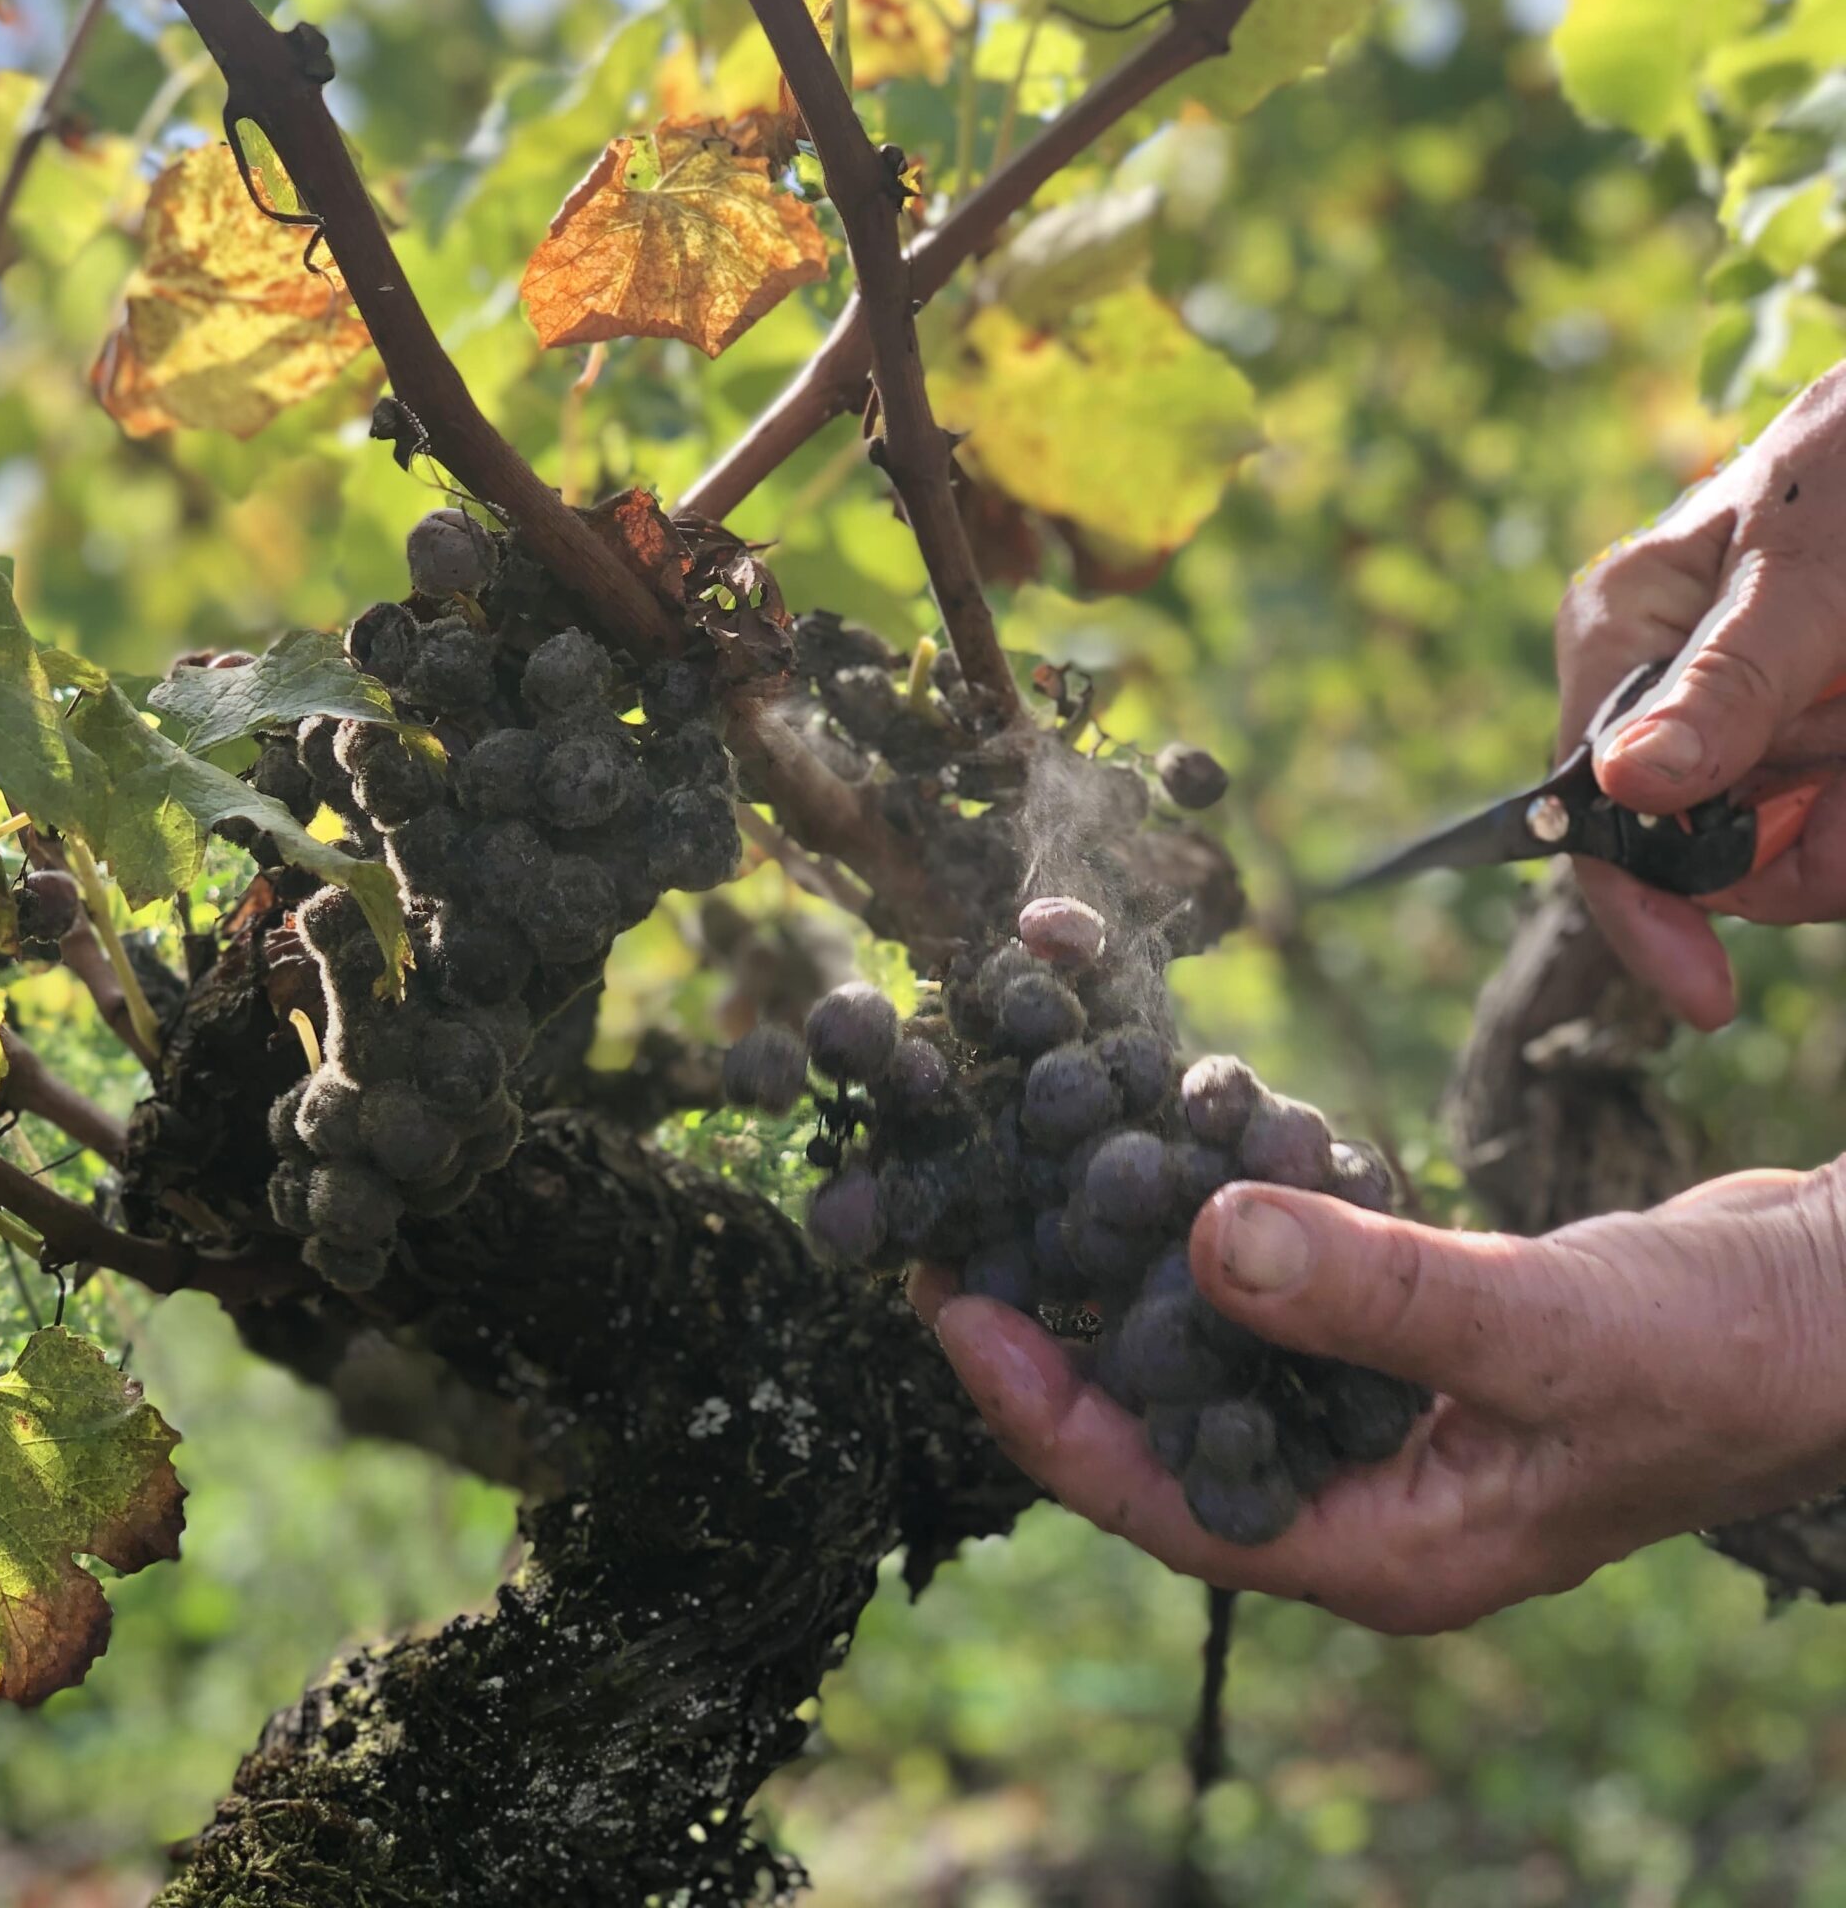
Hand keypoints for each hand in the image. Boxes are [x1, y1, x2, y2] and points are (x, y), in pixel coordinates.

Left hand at [911, 1167, 1845, 1632]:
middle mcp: (1363, 1503)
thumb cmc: (1731, 1353)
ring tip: (1036, 1177)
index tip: (950, 1306)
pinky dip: (1226, 1230)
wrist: (1844, 1313)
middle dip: (1058, 1333)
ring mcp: (1386, 1430)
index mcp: (1380, 1552)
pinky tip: (1179, 1153)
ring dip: (1132, 1271)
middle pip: (1160, 1429)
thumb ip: (1378, 1295)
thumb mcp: (1549, 1327)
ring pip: (1215, 1356)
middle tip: (958, 1228)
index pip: (1159, 1500)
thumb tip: (1202, 1242)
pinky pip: (1281, 1298)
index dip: (1039, 1409)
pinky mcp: (1409, 1354)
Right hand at [1556, 366, 1845, 1028]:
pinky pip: (1838, 824)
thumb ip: (1728, 676)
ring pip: (1796, 849)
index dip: (1646, 906)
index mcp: (1625, 637)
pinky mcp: (1826, 735)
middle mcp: (1676, 694)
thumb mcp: (1810, 563)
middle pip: (1708, 851)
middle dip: (1805, 848)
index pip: (1600, 808)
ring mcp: (1761, 719)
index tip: (1705, 995)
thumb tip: (1627, 784)